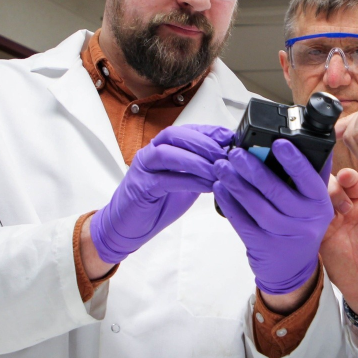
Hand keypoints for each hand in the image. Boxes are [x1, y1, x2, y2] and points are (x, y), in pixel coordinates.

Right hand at [89, 124, 233, 263]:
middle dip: (203, 142)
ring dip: (196, 160)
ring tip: (218, 169)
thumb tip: (228, 162)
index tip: (229, 137)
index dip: (209, 131)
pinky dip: (189, 181)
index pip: (186, 130)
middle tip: (225, 153)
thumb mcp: (186, 183)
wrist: (128, 226)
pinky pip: (165, 179)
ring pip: (168, 153)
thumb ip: (201, 171)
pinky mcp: (140, 187)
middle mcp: (151, 153)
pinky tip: (206, 185)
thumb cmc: (157, 204)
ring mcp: (143, 169)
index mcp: (162, 148)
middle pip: (176, 135)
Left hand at [213, 140, 333, 300]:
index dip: (294, 160)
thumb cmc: (302, 226)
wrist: (293, 268)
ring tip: (223, 166)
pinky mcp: (262, 245)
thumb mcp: (315, 203)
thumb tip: (308, 140)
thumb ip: (312, 175)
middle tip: (237, 153)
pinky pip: (242, 222)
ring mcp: (282, 235)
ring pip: (257, 206)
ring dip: (237, 184)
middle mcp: (304, 220)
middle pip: (277, 191)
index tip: (278, 142)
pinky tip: (220, 188)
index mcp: (320, 204)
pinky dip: (229, 204)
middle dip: (254, 168)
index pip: (309, 178)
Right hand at [321, 169, 357, 315]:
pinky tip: (309, 215)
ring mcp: (330, 220)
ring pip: (317, 199)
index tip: (346, 176)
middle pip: (331, 185)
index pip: (353, 182)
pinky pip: (308, 219)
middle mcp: (344, 207)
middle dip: (332, 187)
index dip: (348, 177)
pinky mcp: (318, 235)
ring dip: (318, 198)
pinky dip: (306, 213)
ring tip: (326, 209)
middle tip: (341, 203)